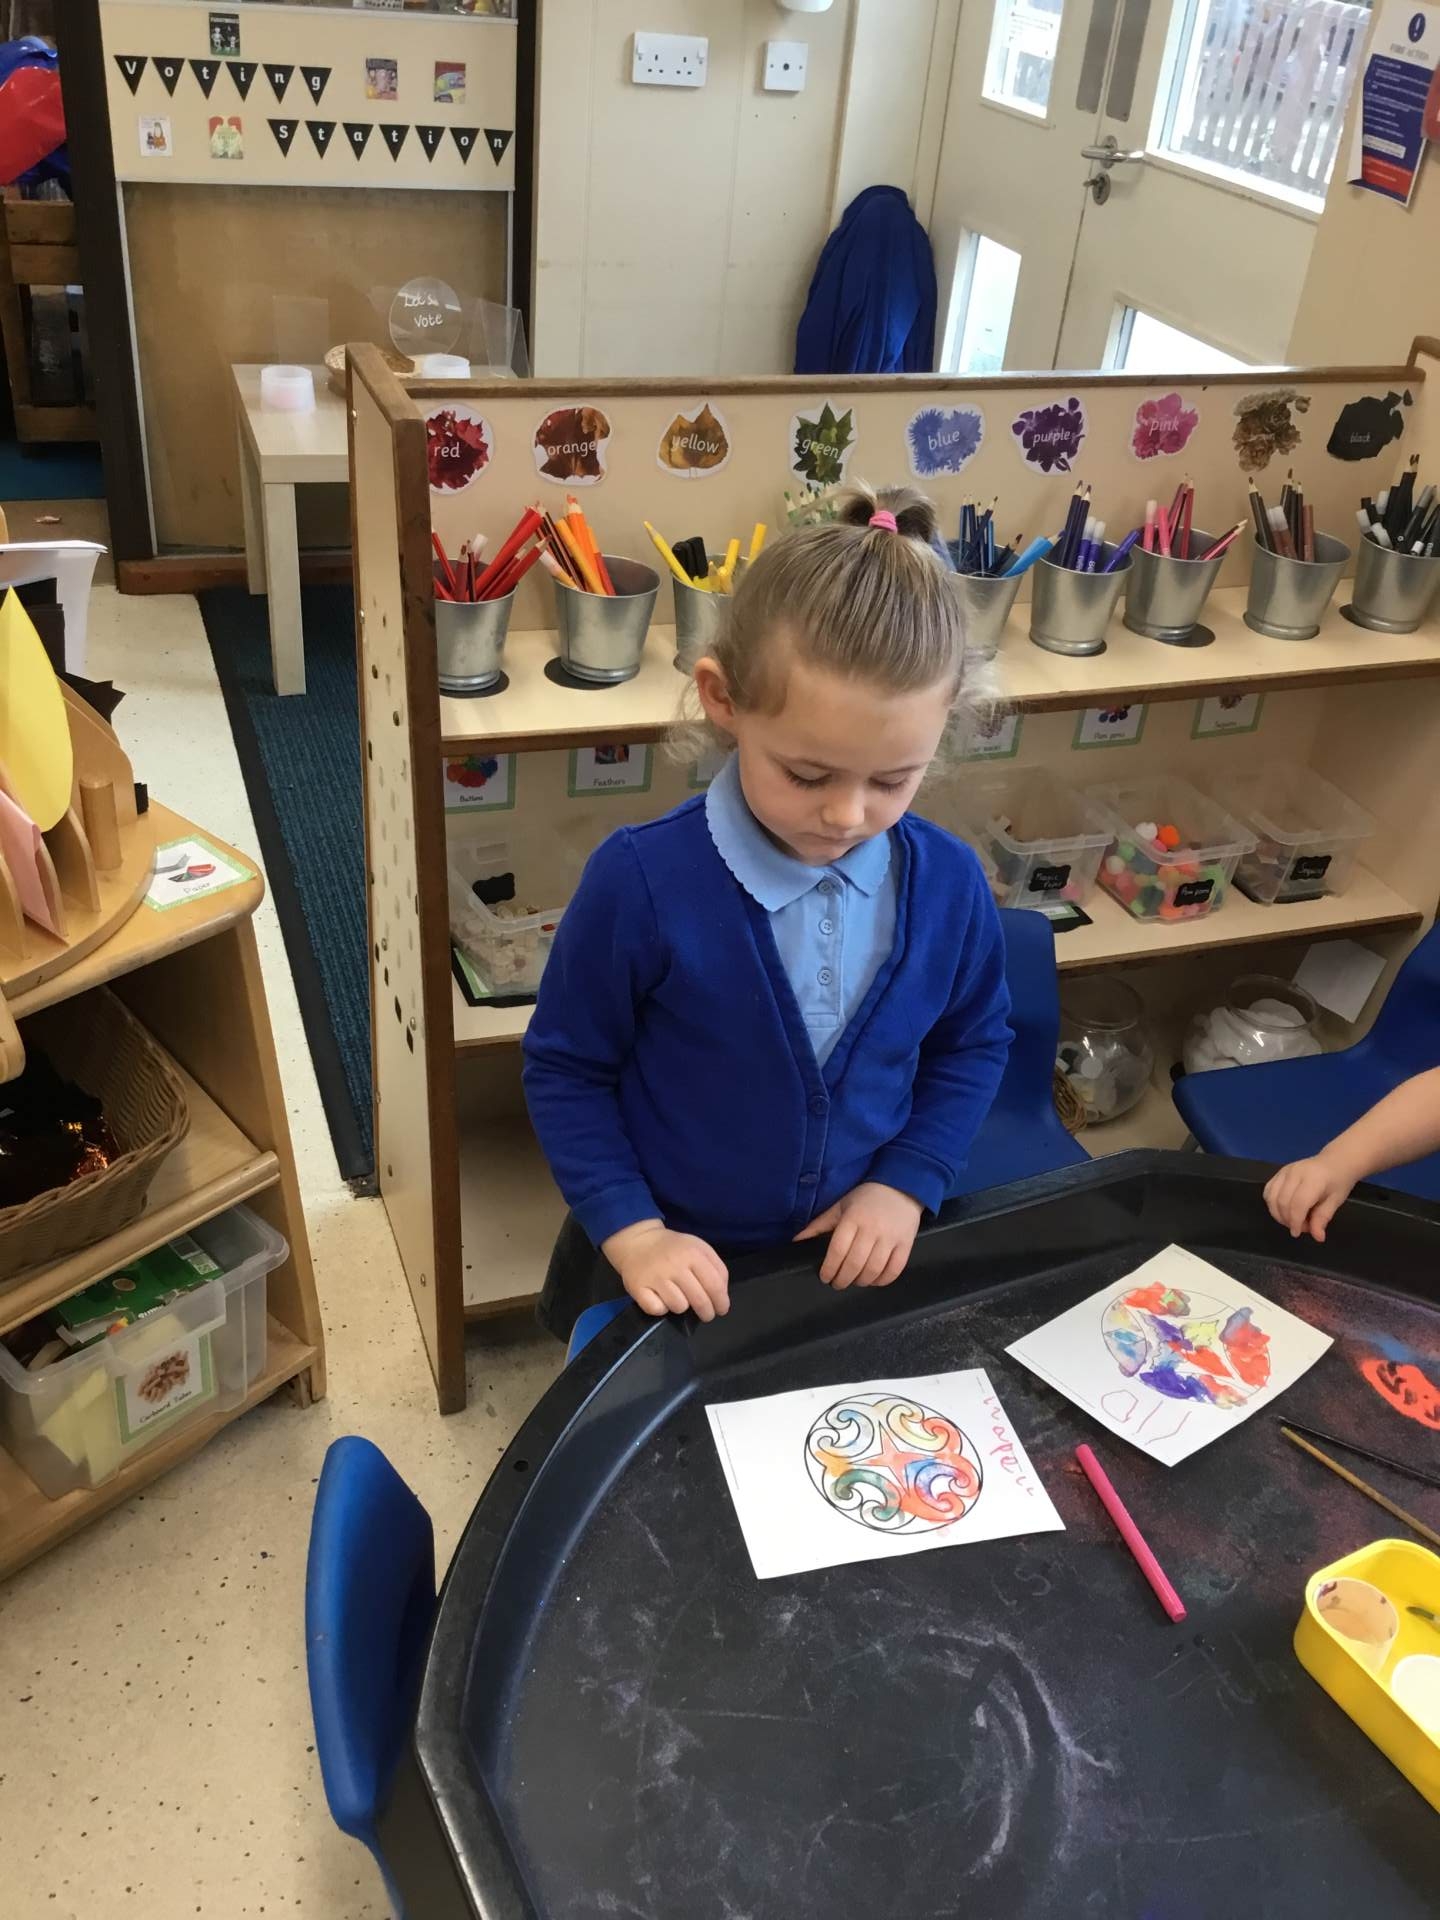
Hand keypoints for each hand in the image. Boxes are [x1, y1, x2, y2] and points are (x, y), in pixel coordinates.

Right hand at [602, 1219, 729, 1320]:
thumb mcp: (699, 1247)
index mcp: (693, 1253)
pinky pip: (657, 1309)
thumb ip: (716, 1267)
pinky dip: (661, 1308)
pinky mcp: (638, 1288)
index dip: (721, 1302)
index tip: (721, 1309)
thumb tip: (722, 1294)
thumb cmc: (673, 1248)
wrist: (638, 1240)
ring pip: (679, 1307)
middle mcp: (674, 1265)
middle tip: (706, 1314)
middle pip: (699, 1300)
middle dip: (707, 1313)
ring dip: (681, 1306)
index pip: (715, 1285)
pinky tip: (660, 1298)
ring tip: (679, 1298)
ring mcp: (655, 1277)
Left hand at [794, 1182, 922, 1289]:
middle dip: (843, 1279)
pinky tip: (873, 1280)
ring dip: (861, 1281)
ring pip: (874, 1269)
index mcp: (853, 1218)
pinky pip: (895, 1270)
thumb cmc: (866, 1197)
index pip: (837, 1250)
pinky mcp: (906, 1244)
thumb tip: (797, 1241)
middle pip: (855, 1263)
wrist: (901, 1186)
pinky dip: (882, 1280)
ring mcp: (891, 1237)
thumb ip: (819, 1225)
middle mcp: (872, 1229)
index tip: (825, 1277)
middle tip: (837, 1283)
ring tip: (854, 1281)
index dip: (829, 1268)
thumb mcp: (840, 1206)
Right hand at [1264, 1155, 1356, 1241]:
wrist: (1334, 1163)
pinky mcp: (1278, 1173)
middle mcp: (1295, 1173)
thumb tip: (1317, 1237)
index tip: (1298, 1233)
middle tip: (1302, 1226)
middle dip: (1288, 1220)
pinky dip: (1272, 1204)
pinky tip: (1283, 1210)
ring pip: (1271, 1198)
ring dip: (1278, 1214)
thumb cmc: (1338, 1182)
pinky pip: (1268, 1191)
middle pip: (1282, 1202)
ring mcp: (1284, 1171)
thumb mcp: (1335, 1201)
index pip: (1298, 1203)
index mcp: (1313, 1179)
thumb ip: (1323, 1218)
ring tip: (1292, 1219)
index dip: (1296, 1221)